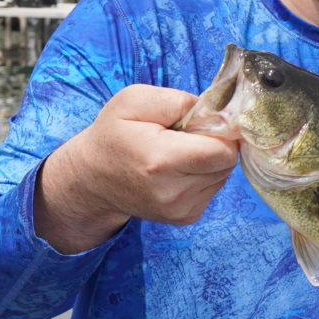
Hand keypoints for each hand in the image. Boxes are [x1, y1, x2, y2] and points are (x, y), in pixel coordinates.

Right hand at [35, 85, 239, 252]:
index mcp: (162, 161)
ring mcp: (180, 210)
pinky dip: (203, 175)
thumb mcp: (134, 100)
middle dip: (214, 144)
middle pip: (226, 163)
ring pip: (222, 176)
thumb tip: (217, 113)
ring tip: (178, 153)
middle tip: (185, 136)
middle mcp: (173, 193)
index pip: (224, 151)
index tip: (201, 122)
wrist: (92, 178)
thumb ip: (178, 101)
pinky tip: (178, 169)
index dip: (220, 130)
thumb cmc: (113, 134)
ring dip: (208, 160)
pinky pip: (213, 188)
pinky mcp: (185, 218)